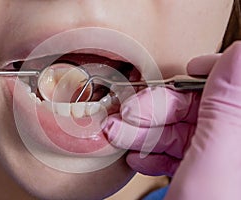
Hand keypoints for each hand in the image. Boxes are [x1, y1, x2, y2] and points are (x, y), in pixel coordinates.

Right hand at [102, 53, 219, 176]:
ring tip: (116, 134)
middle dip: (154, 109)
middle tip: (124, 114)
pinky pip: (171, 153)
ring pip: (175, 130)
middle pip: (193, 109)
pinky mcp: (192, 175)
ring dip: (141, 132)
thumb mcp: (211, 162)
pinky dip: (149, 152)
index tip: (186, 68)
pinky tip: (135, 157)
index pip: (231, 86)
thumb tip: (237, 54)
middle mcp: (229, 145)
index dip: (208, 72)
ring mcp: (209, 160)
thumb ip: (224, 107)